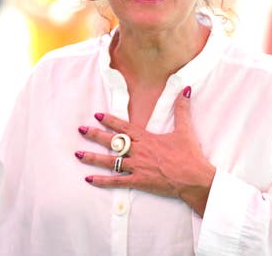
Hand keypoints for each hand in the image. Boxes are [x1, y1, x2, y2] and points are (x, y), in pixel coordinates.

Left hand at [76, 86, 215, 215]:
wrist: (193, 179)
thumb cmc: (189, 155)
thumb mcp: (185, 130)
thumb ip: (182, 109)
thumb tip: (185, 89)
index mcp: (147, 138)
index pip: (125, 126)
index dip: (110, 120)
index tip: (97, 115)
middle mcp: (139, 151)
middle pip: (113, 142)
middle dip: (95, 135)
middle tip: (81, 130)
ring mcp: (137, 167)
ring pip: (110, 161)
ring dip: (92, 157)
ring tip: (78, 154)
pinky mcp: (139, 181)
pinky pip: (116, 182)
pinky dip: (102, 181)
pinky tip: (89, 179)